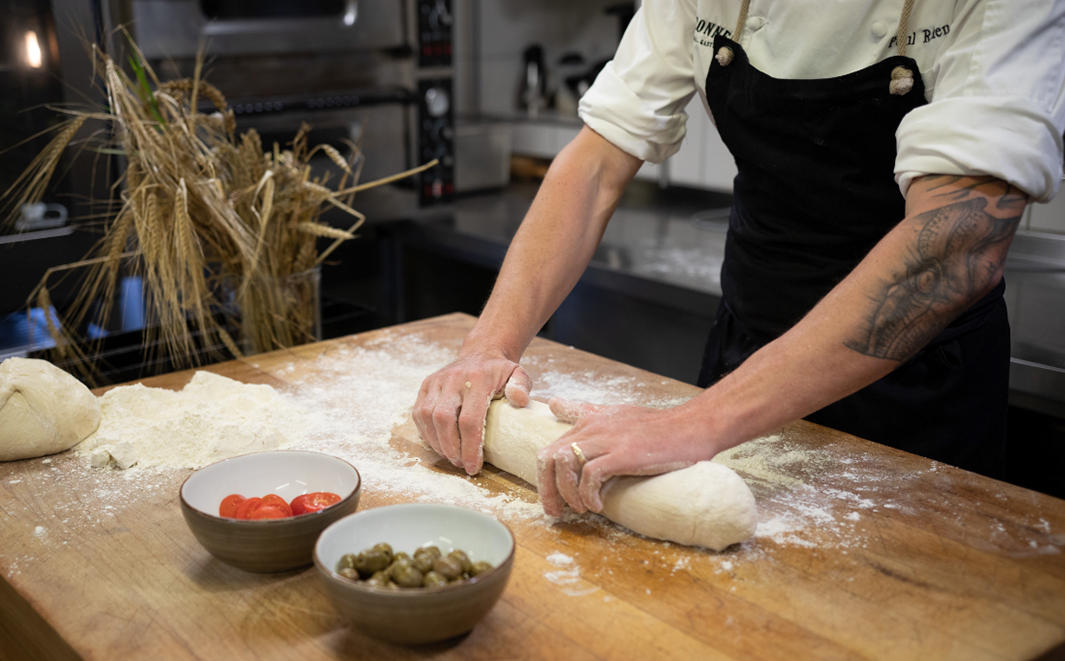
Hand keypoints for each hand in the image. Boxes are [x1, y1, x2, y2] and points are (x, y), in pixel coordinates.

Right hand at [414, 351, 531, 474]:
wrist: (481, 353)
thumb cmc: (500, 372)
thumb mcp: (519, 374)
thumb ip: (521, 386)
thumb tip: (520, 401)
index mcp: (478, 379)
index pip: (469, 419)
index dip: (470, 447)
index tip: (473, 466)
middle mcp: (454, 378)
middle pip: (443, 420)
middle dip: (451, 448)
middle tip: (460, 464)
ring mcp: (437, 380)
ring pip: (427, 417)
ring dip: (436, 442)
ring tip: (450, 456)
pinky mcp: (426, 384)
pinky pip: (418, 412)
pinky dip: (426, 432)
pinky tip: (438, 444)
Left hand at [536, 398, 709, 515]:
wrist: (692, 426)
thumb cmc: (658, 427)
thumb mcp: (614, 413)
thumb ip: (584, 411)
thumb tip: (555, 404)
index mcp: (589, 422)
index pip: (550, 448)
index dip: (545, 477)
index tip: (553, 498)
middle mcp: (593, 428)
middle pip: (549, 457)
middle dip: (547, 489)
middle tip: (556, 512)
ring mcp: (607, 440)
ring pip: (565, 464)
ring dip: (567, 493)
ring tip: (581, 509)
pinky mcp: (623, 453)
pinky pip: (590, 474)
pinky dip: (588, 494)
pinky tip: (597, 506)